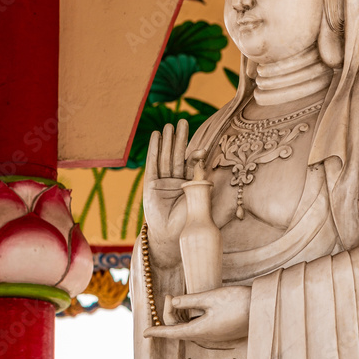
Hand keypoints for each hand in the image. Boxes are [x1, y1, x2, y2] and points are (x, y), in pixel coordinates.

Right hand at [143, 119, 188, 267]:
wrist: (170, 237)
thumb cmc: (188, 222)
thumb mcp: (199, 198)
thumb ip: (202, 179)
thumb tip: (207, 160)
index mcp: (189, 185)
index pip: (191, 164)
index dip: (195, 155)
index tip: (202, 148)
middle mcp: (176, 181)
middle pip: (178, 156)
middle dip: (180, 139)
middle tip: (182, 121)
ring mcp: (163, 182)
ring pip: (166, 157)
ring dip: (167, 141)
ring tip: (169, 125)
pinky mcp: (150, 184)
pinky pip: (153, 163)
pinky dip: (155, 149)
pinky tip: (156, 136)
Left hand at [143, 286, 250, 345]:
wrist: (264, 308)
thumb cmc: (238, 301)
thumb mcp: (210, 297)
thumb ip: (189, 300)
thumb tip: (173, 302)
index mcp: (200, 330)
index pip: (172, 332)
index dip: (157, 332)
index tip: (144, 333)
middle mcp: (206, 335)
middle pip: (179, 328)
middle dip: (170, 313)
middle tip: (170, 294)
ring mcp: (214, 334)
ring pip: (189, 327)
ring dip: (180, 315)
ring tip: (177, 298)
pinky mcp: (221, 330)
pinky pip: (199, 325)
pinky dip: (192, 316)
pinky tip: (193, 305)